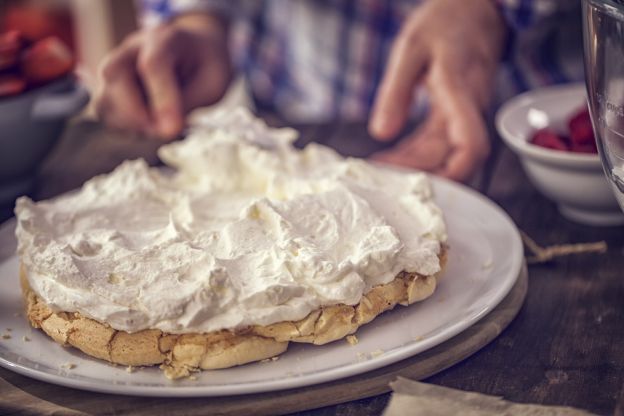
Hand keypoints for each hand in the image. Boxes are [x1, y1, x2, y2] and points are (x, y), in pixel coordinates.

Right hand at [94, 13, 231, 139]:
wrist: (195, 51)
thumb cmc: (205, 65)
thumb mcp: (213, 83)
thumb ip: (188, 102)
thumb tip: (165, 129)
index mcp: (164, 39)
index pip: (152, 64)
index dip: (161, 98)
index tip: (172, 128)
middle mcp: (132, 49)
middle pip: (115, 76)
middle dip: (137, 114)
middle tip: (166, 131)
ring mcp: (116, 68)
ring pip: (104, 99)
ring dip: (130, 124)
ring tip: (160, 128)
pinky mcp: (110, 90)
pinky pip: (106, 113)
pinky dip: (125, 128)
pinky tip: (149, 127)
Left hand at [368, 0, 505, 181]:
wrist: (474, 8)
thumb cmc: (445, 22)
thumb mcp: (410, 49)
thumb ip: (395, 92)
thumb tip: (380, 134)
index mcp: (461, 91)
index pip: (471, 144)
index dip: (455, 172)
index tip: (426, 186)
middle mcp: (469, 108)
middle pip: (452, 158)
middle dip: (419, 174)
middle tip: (381, 179)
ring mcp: (465, 112)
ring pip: (444, 153)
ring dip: (415, 167)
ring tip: (380, 170)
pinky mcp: (457, 113)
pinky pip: (440, 142)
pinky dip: (417, 154)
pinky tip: (392, 157)